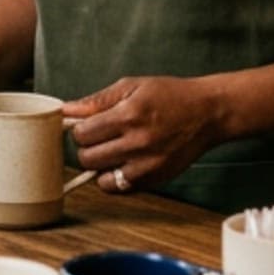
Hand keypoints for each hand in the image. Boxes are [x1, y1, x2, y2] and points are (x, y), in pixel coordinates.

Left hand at [63, 75, 224, 194]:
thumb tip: (66, 109)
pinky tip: (123, 162)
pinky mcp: (155, 179)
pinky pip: (119, 188)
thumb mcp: (132, 86)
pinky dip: (114, 178)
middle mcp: (137, 143)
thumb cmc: (170, 95)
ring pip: (99, 177)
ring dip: (100, 165)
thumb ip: (97, 100)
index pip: (82, 134)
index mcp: (128, 115)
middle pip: (87, 157)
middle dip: (87, 147)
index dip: (80, 129)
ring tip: (111, 150)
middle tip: (99, 138)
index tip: (88, 125)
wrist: (207, 113)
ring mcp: (147, 165)